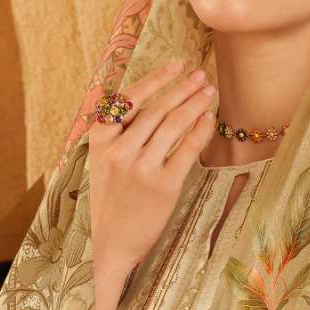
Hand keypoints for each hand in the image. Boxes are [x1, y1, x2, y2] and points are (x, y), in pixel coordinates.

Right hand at [87, 57, 216, 280]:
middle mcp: (120, 152)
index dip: (155, 79)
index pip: (129, 99)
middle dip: (181, 88)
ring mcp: (142, 169)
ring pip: (173, 125)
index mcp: (100, 141)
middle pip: (156, 109)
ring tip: (208, 92)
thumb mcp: (101, 163)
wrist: (113, 244)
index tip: (176, 65)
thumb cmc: (111, 201)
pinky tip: (209, 119)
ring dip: (194, 104)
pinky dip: (200, 130)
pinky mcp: (164, 186)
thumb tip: (140, 99)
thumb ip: (116, 133)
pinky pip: (187, 150)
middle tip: (201, 75)